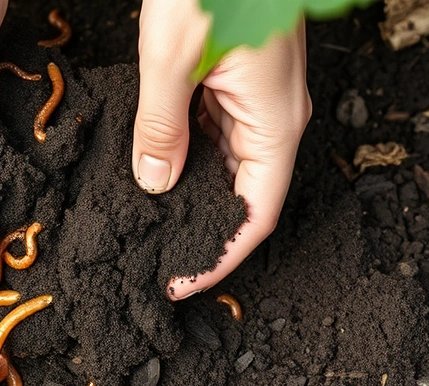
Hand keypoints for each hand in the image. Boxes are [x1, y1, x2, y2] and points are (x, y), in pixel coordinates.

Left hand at [132, 0, 310, 299]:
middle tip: (156, 257)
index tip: (180, 283)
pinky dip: (191, 156)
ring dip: (195, 196)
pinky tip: (158, 166)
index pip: (255, 217)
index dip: (219, 258)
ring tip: (150, 222)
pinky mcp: (244, 80)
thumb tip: (154, 184)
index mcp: (275, 123)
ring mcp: (263, 98)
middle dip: (204, 231)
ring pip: (232, 167)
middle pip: (246, 197)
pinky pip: (221, 134)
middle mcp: (278, 117)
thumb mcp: (172, 59)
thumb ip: (162, 128)